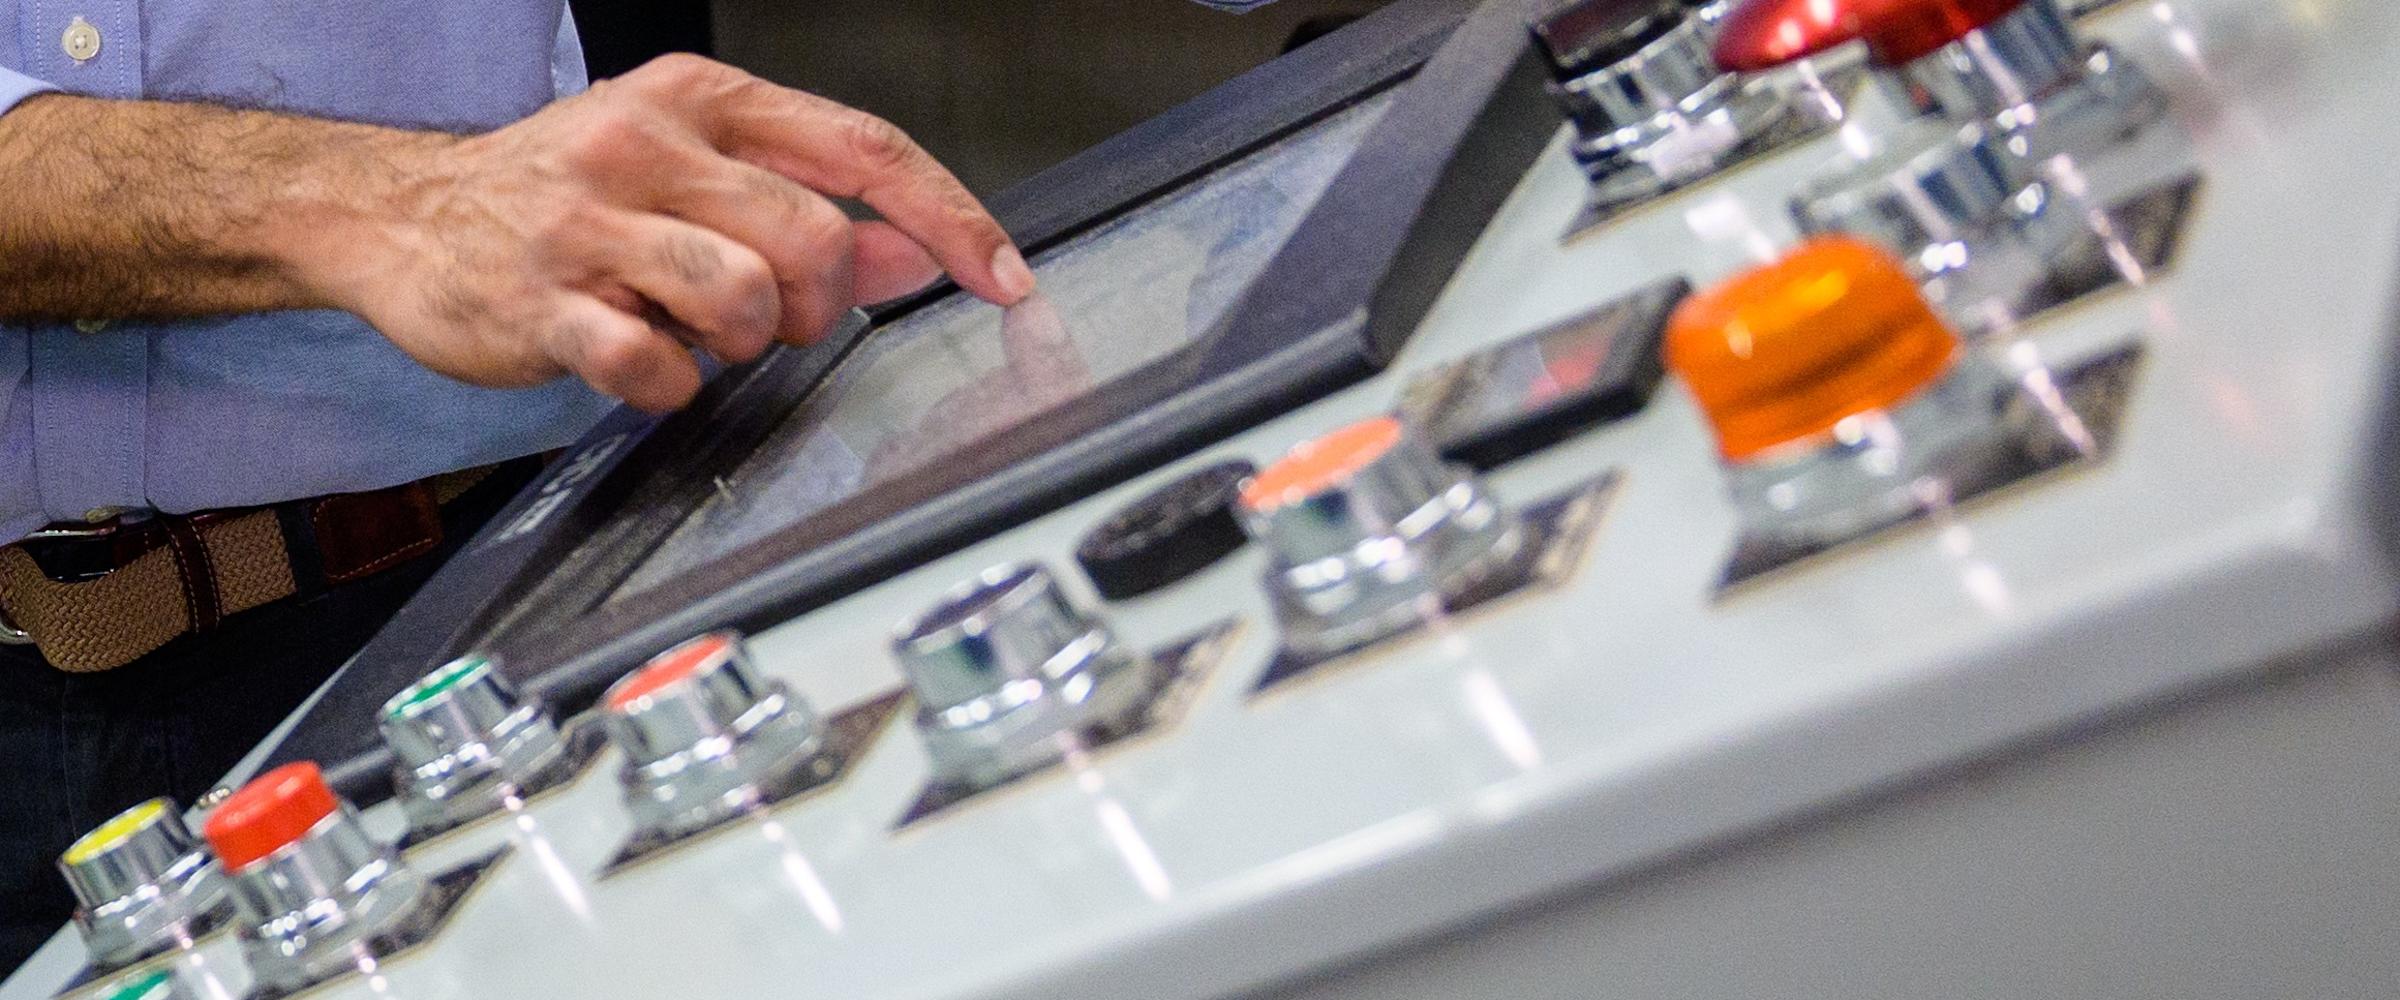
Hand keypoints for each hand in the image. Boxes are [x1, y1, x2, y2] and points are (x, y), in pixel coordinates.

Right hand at [310, 54, 1033, 411]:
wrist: (400, 215)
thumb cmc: (567, 196)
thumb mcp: (693, 172)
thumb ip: (809, 206)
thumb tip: (924, 254)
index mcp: (702, 98)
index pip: (864, 147)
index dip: (950, 217)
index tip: (1005, 278)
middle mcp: (647, 143)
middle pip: (814, 237)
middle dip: (821, 303)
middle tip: (774, 317)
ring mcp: (588, 222)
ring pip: (743, 297)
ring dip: (746, 343)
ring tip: (699, 333)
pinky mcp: (541, 302)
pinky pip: (654, 366)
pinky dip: (670, 387)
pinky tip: (644, 363)